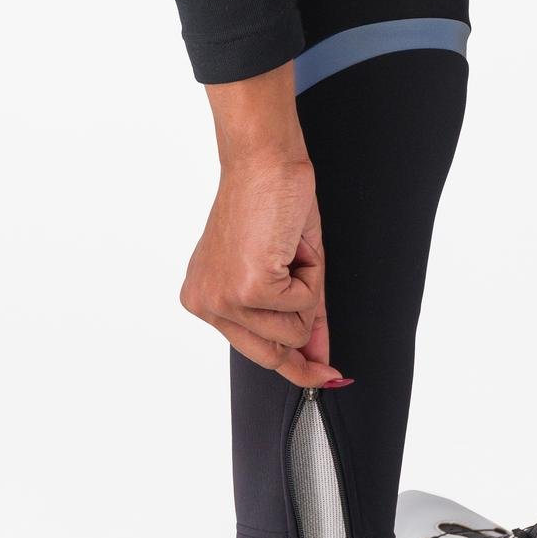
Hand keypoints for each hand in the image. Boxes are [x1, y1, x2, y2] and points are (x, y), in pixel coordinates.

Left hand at [180, 63, 343, 388]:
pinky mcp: (247, 290)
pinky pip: (304, 307)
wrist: (265, 160)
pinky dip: (311, 277)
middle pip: (272, 352)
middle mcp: (205, 304)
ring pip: (293, 332)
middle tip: (331, 365)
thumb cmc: (272, 201)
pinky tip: (292, 248)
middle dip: (306, 343)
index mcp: (205, 298)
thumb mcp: (287, 270)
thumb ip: (300, 319)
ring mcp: (224, 300)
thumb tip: (322, 361)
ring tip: (292, 255)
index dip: (291, 367)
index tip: (318, 377)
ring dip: (309, 294)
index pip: (253, 349)